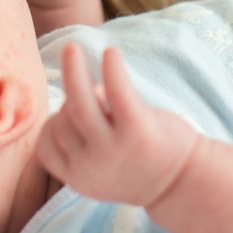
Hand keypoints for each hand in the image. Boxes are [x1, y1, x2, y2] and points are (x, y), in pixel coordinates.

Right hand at [37, 43, 198, 205]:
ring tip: (72, 47)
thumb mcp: (103, 162)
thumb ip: (86, 134)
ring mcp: (113, 150)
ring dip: (73, 71)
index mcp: (79, 180)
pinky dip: (113, 69)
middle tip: (95, 97)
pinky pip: (117, 91)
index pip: (46, 146)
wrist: (186, 184)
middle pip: (63, 122)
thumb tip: (90, 89)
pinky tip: (110, 53)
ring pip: (79, 103)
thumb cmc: (140, 165)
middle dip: (71, 102)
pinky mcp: (137, 130)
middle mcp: (91, 168)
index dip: (53, 125)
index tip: (69, 116)